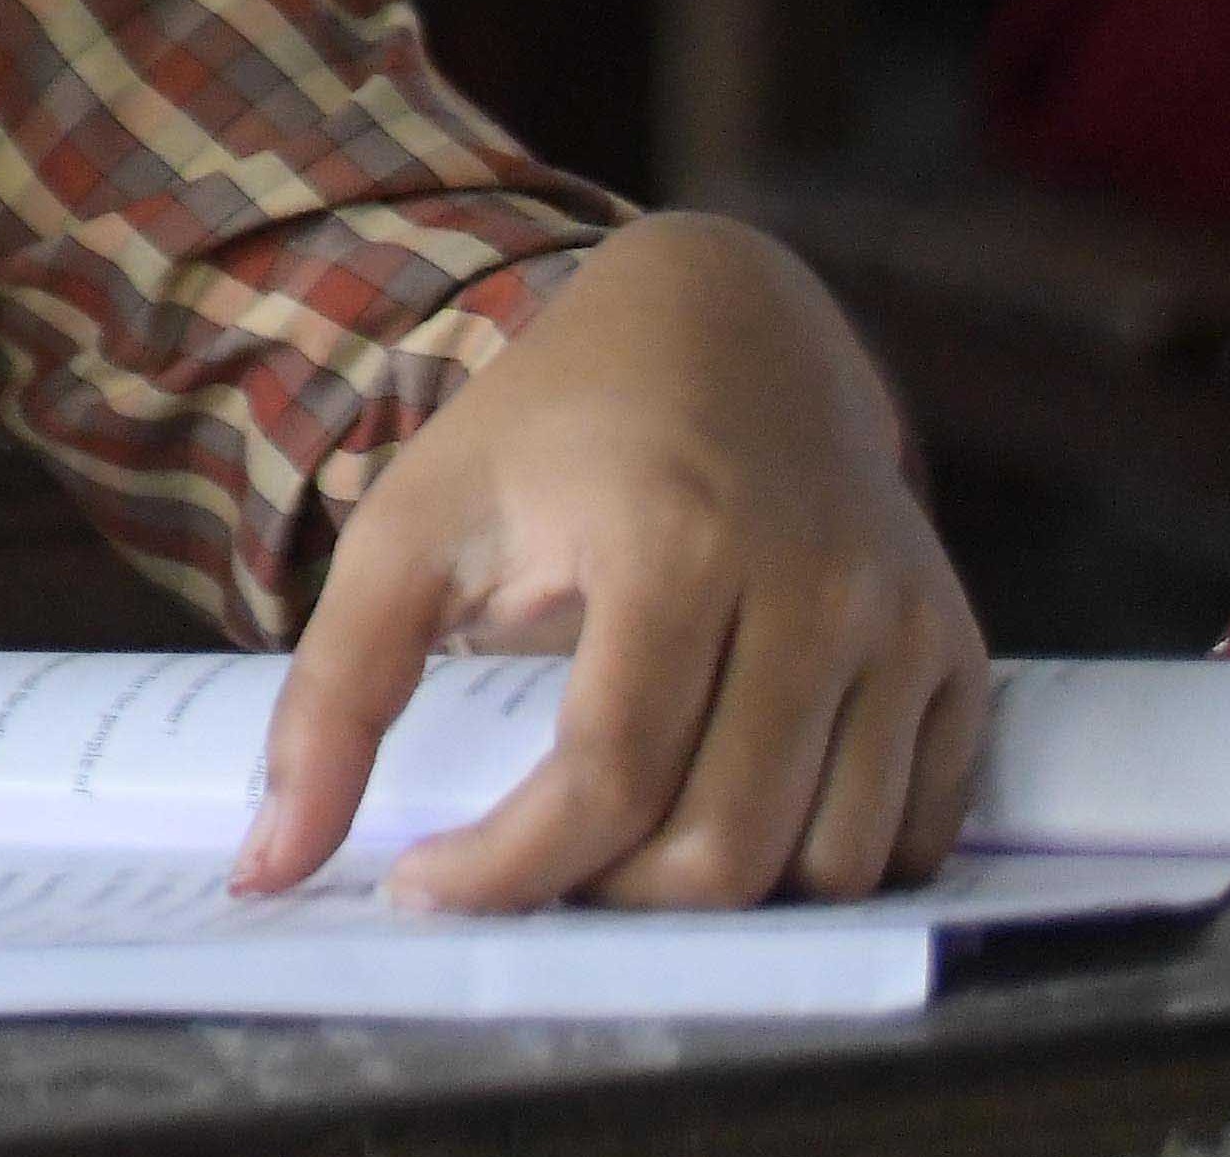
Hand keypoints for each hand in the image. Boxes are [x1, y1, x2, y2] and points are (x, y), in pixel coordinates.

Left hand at [244, 212, 986, 908]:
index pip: (609, 775)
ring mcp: (907, 625)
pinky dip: (824, 865)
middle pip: (728, 842)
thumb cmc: (550, 432)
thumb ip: (334, 695)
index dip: (511, 868)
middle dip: (611, 900)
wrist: (727, 330)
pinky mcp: (961, 657)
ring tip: (619, 851)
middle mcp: (819, 588)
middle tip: (526, 874)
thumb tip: (267, 863)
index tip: (421, 891)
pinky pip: (916, 831)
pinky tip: (730, 821)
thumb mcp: (410, 525)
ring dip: (722, 899)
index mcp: (676, 542)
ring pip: (833, 860)